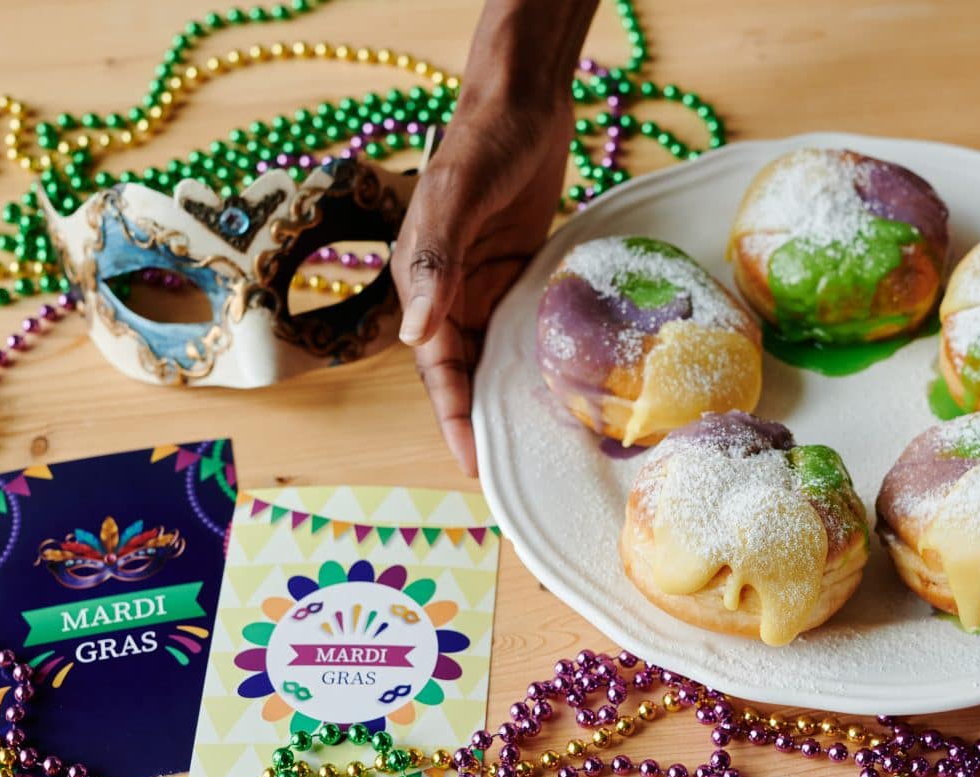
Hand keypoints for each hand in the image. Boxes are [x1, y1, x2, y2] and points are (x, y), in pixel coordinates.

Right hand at [391, 90, 571, 475]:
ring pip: (493, 359)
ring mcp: (485, 287)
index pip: (435, 367)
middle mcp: (449, 293)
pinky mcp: (520, 277)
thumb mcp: (456, 195)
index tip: (474, 462)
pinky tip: (564, 393)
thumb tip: (415, 335)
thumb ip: (434, 261)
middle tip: (514, 471)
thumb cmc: (483, 141)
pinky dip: (537, 363)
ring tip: (541, 447)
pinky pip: (525, 332)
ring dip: (509, 399)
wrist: (524, 102)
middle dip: (481, 422)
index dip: (453, 417)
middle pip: (462, 374)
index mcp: (422, 282)